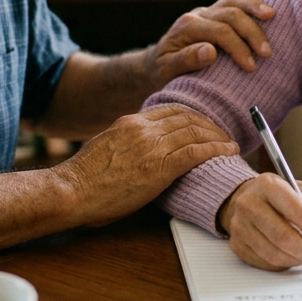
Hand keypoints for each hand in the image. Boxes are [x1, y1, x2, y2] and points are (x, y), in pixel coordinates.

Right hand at [54, 105, 238, 226]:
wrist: (71, 191)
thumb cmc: (84, 180)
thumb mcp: (106, 150)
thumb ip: (127, 145)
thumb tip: (141, 154)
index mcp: (129, 122)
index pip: (170, 110)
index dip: (193, 115)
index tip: (204, 124)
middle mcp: (143, 128)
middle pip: (187, 117)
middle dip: (210, 125)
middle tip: (224, 134)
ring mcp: (151, 146)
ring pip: (195, 131)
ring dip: (218, 137)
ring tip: (230, 144)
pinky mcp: (159, 166)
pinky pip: (196, 151)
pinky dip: (216, 149)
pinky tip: (227, 152)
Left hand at [147, 0, 274, 83]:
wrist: (154, 64)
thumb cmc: (161, 71)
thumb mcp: (167, 71)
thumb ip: (186, 60)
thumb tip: (210, 51)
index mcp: (187, 27)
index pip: (220, 32)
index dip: (238, 47)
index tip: (251, 66)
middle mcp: (198, 14)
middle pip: (230, 14)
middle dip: (251, 31)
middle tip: (267, 52)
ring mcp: (206, 11)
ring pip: (233, 0)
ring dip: (255, 7)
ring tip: (272, 15)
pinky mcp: (213, 12)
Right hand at [217, 173, 301, 270]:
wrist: (251, 201)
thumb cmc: (284, 197)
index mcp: (268, 184)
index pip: (294, 209)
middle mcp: (248, 203)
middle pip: (281, 236)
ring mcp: (239, 225)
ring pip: (272, 253)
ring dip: (295, 259)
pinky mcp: (236, 244)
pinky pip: (264, 262)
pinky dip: (282, 263)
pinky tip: (290, 256)